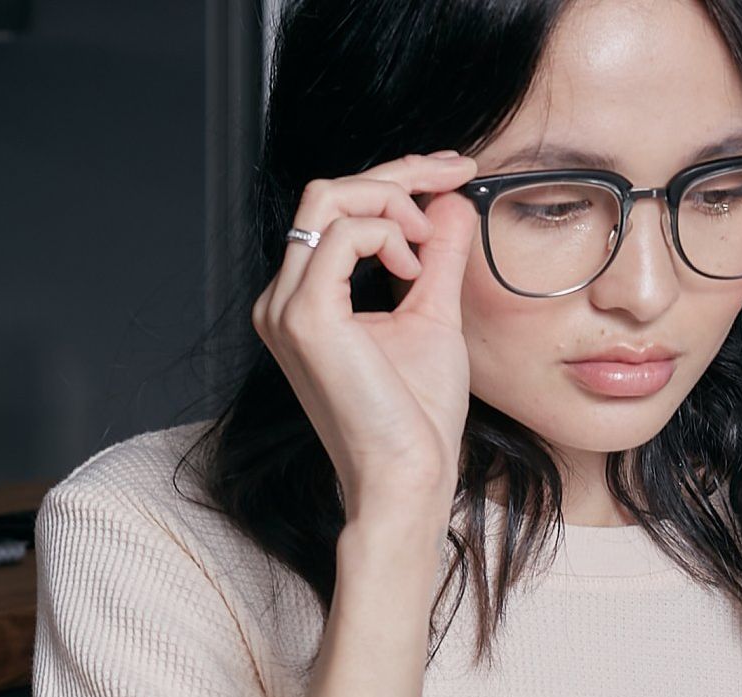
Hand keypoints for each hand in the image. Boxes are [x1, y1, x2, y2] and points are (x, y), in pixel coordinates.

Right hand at [250, 150, 481, 522]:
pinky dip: (388, 235)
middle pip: (330, 191)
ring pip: (329, 198)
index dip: (397, 178)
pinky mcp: (306, 317)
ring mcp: (286, 306)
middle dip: (400, 172)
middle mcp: (283, 297)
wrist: (406, 479)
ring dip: (394, 200)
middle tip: (459, 173)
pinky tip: (415, 271)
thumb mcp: (433, 316)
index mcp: (305, 298)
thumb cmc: (416, 418)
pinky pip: (343, 234)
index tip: (454, 171)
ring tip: (431, 246)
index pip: (338, 210)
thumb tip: (451, 202)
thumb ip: (439, 257)